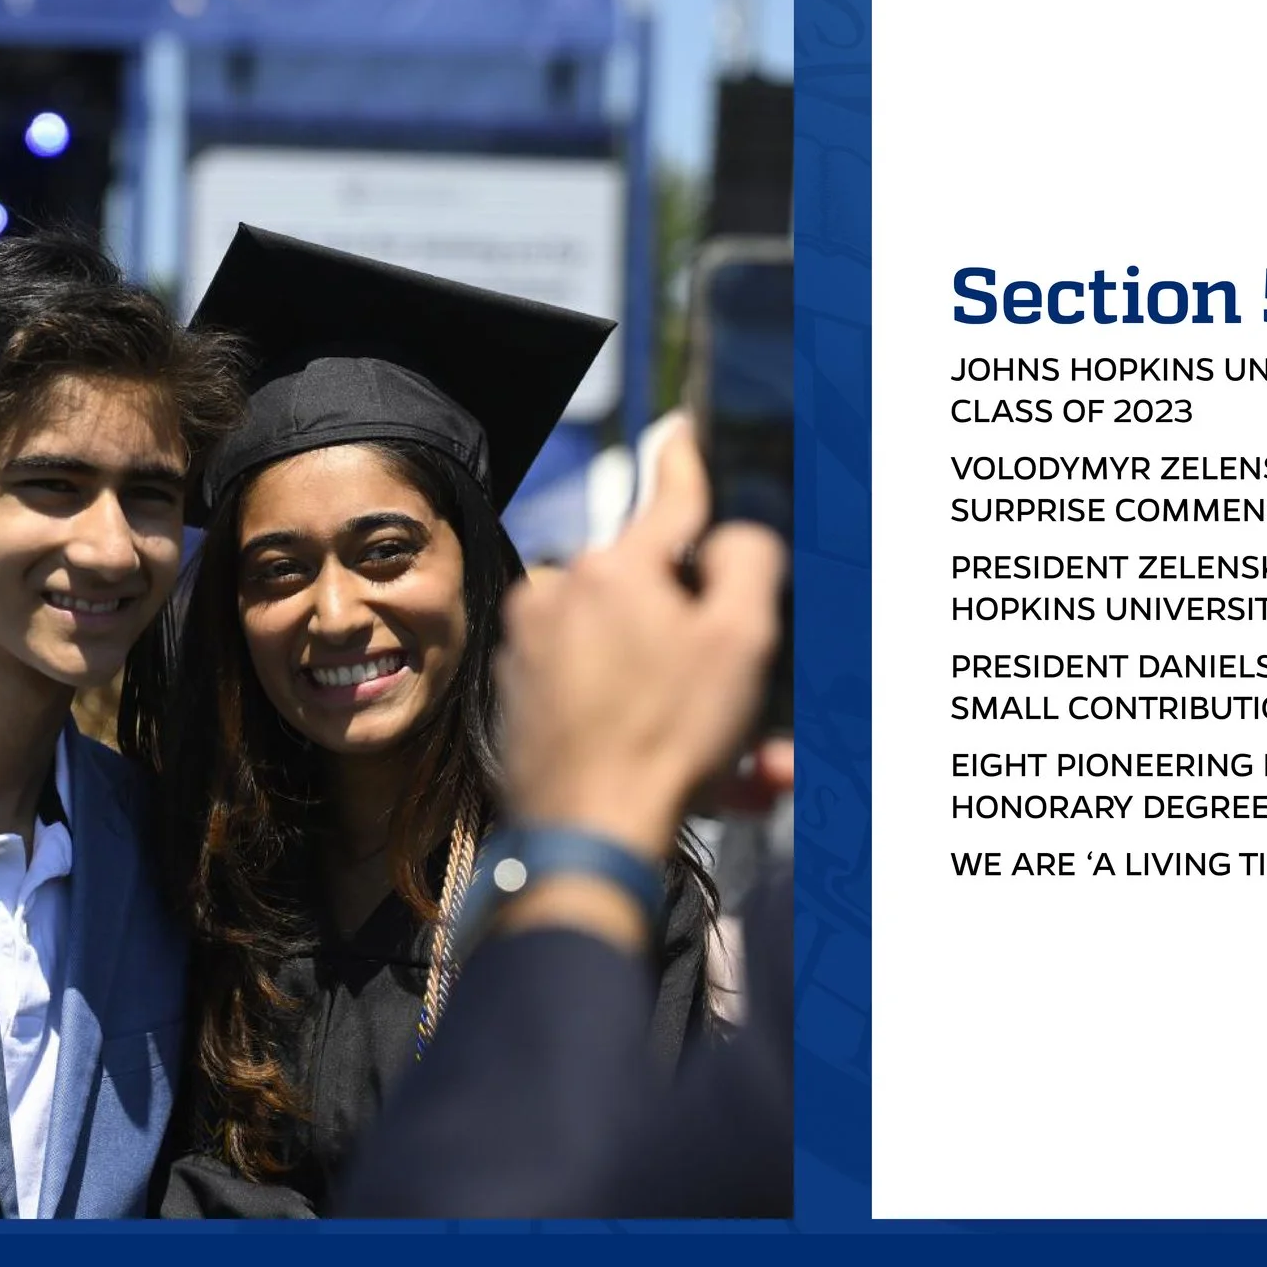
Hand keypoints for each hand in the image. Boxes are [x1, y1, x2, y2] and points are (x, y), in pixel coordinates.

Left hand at [496, 416, 786, 863]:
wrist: (584, 836)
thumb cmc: (664, 741)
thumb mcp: (743, 640)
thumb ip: (748, 562)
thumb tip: (732, 539)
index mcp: (614, 567)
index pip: (669, 498)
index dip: (687, 461)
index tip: (682, 429)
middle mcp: (561, 594)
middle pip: (655, 591)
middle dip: (705, 641)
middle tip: (743, 698)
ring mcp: (531, 646)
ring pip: (627, 647)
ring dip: (677, 689)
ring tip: (721, 757)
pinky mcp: (519, 694)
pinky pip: (593, 687)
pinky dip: (635, 715)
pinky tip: (673, 767)